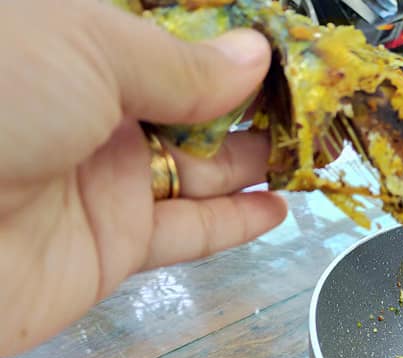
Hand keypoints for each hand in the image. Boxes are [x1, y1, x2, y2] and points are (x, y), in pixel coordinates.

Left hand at [0, 0, 287, 355]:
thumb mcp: (86, 48)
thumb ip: (179, 62)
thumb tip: (249, 57)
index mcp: (71, 44)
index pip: (165, 43)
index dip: (223, 47)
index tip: (278, 51)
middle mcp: (84, 111)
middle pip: (187, 107)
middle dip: (248, 106)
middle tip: (307, 107)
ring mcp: (98, 181)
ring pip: (196, 171)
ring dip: (252, 164)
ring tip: (307, 153)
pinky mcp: (109, 247)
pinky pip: (187, 233)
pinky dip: (235, 224)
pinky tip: (276, 207)